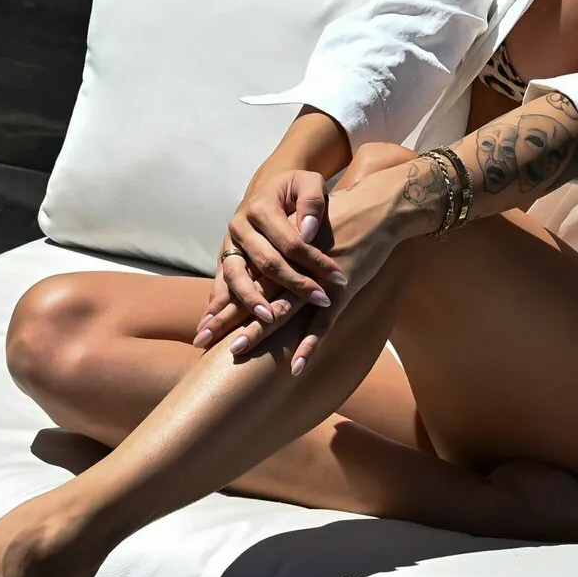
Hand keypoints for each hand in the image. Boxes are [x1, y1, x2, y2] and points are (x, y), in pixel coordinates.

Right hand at [195, 169, 345, 352]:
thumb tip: (308, 232)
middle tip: (321, 300)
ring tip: (269, 319)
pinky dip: (220, 303)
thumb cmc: (295, 188)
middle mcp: (240, 226)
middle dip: (295, 284)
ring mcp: (229, 243)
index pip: (291, 242)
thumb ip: (312, 202)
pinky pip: (221, 283)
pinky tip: (217, 323)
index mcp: (261, 207)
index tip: (340, 278)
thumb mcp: (309, 182)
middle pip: (267, 262)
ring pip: (236, 276)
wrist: (268, 188)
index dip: (316, 261)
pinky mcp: (225, 257)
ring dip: (251, 300)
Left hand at [204, 142, 417, 371]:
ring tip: (236, 352)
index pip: (245, 278)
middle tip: (201, 341)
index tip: (202, 322)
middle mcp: (291, 262)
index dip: (223, 301)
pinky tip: (295, 368)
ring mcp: (314, 277)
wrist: (375, 208)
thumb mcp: (308, 230)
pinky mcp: (338, 288)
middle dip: (227, 318)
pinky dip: (308, 346)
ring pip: (281, 309)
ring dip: (258, 332)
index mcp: (281, 249)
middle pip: (254, 293)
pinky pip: (322, 323)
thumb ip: (287, 250)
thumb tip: (268, 272)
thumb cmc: (342, 220)